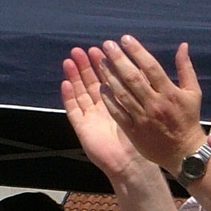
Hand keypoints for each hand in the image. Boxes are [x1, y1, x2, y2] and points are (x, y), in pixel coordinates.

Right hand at [62, 47, 144, 180]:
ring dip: (74, 76)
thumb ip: (141, 90)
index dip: (103, 64)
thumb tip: (145, 67)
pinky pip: (73, 109)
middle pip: (91, 82)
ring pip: (80, 92)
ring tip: (69, 60)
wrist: (131, 162)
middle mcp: (103, 108)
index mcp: (118, 103)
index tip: (101, 48)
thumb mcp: (144, 109)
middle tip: (81, 49)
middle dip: (86, 66)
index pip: (108, 79)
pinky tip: (65, 83)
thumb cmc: (142, 137)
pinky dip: (68, 96)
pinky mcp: (82, 127)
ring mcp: (91, 117)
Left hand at [92, 37, 206, 172]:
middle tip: (107, 45)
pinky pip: (118, 112)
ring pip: (122, 93)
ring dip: (110, 75)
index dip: (137, 52)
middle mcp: (155, 104)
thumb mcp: (193, 93)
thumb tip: (182, 45)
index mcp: (170, 93)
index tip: (125, 39)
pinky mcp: (133, 130)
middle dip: (119, 59)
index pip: (151, 68)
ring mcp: (143, 118)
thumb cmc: (188, 119)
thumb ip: (185, 68)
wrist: (183, 152)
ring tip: (101, 61)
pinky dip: (109, 99)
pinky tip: (102, 86)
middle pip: (133, 78)